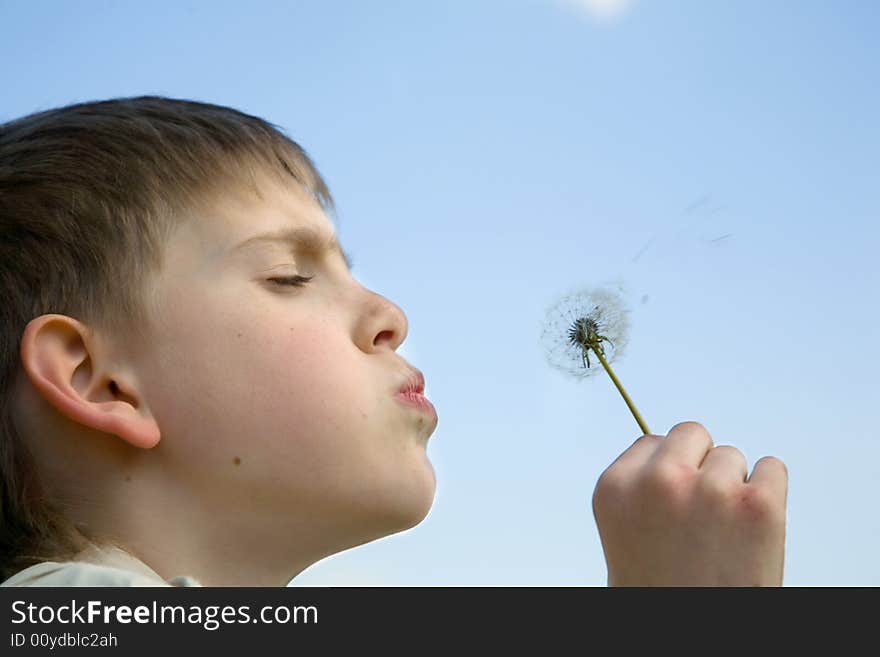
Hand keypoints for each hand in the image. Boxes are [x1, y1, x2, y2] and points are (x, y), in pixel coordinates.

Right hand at [592, 421, 787, 585]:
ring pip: (732, 456)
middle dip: (700, 465)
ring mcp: (710, 490)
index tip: (674, 502)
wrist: (691, 643)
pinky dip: (770, 492)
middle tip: (703, 514)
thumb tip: (673, 453)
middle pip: (691, 434)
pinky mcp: (758, 506)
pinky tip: (754, 528)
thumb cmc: (660, 594)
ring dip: (733, 487)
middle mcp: (658, 481)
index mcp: (616, 487)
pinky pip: (773, 468)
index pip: (651, 443)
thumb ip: (640, 487)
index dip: (669, 471)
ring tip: (725, 534)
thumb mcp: (625, 531)